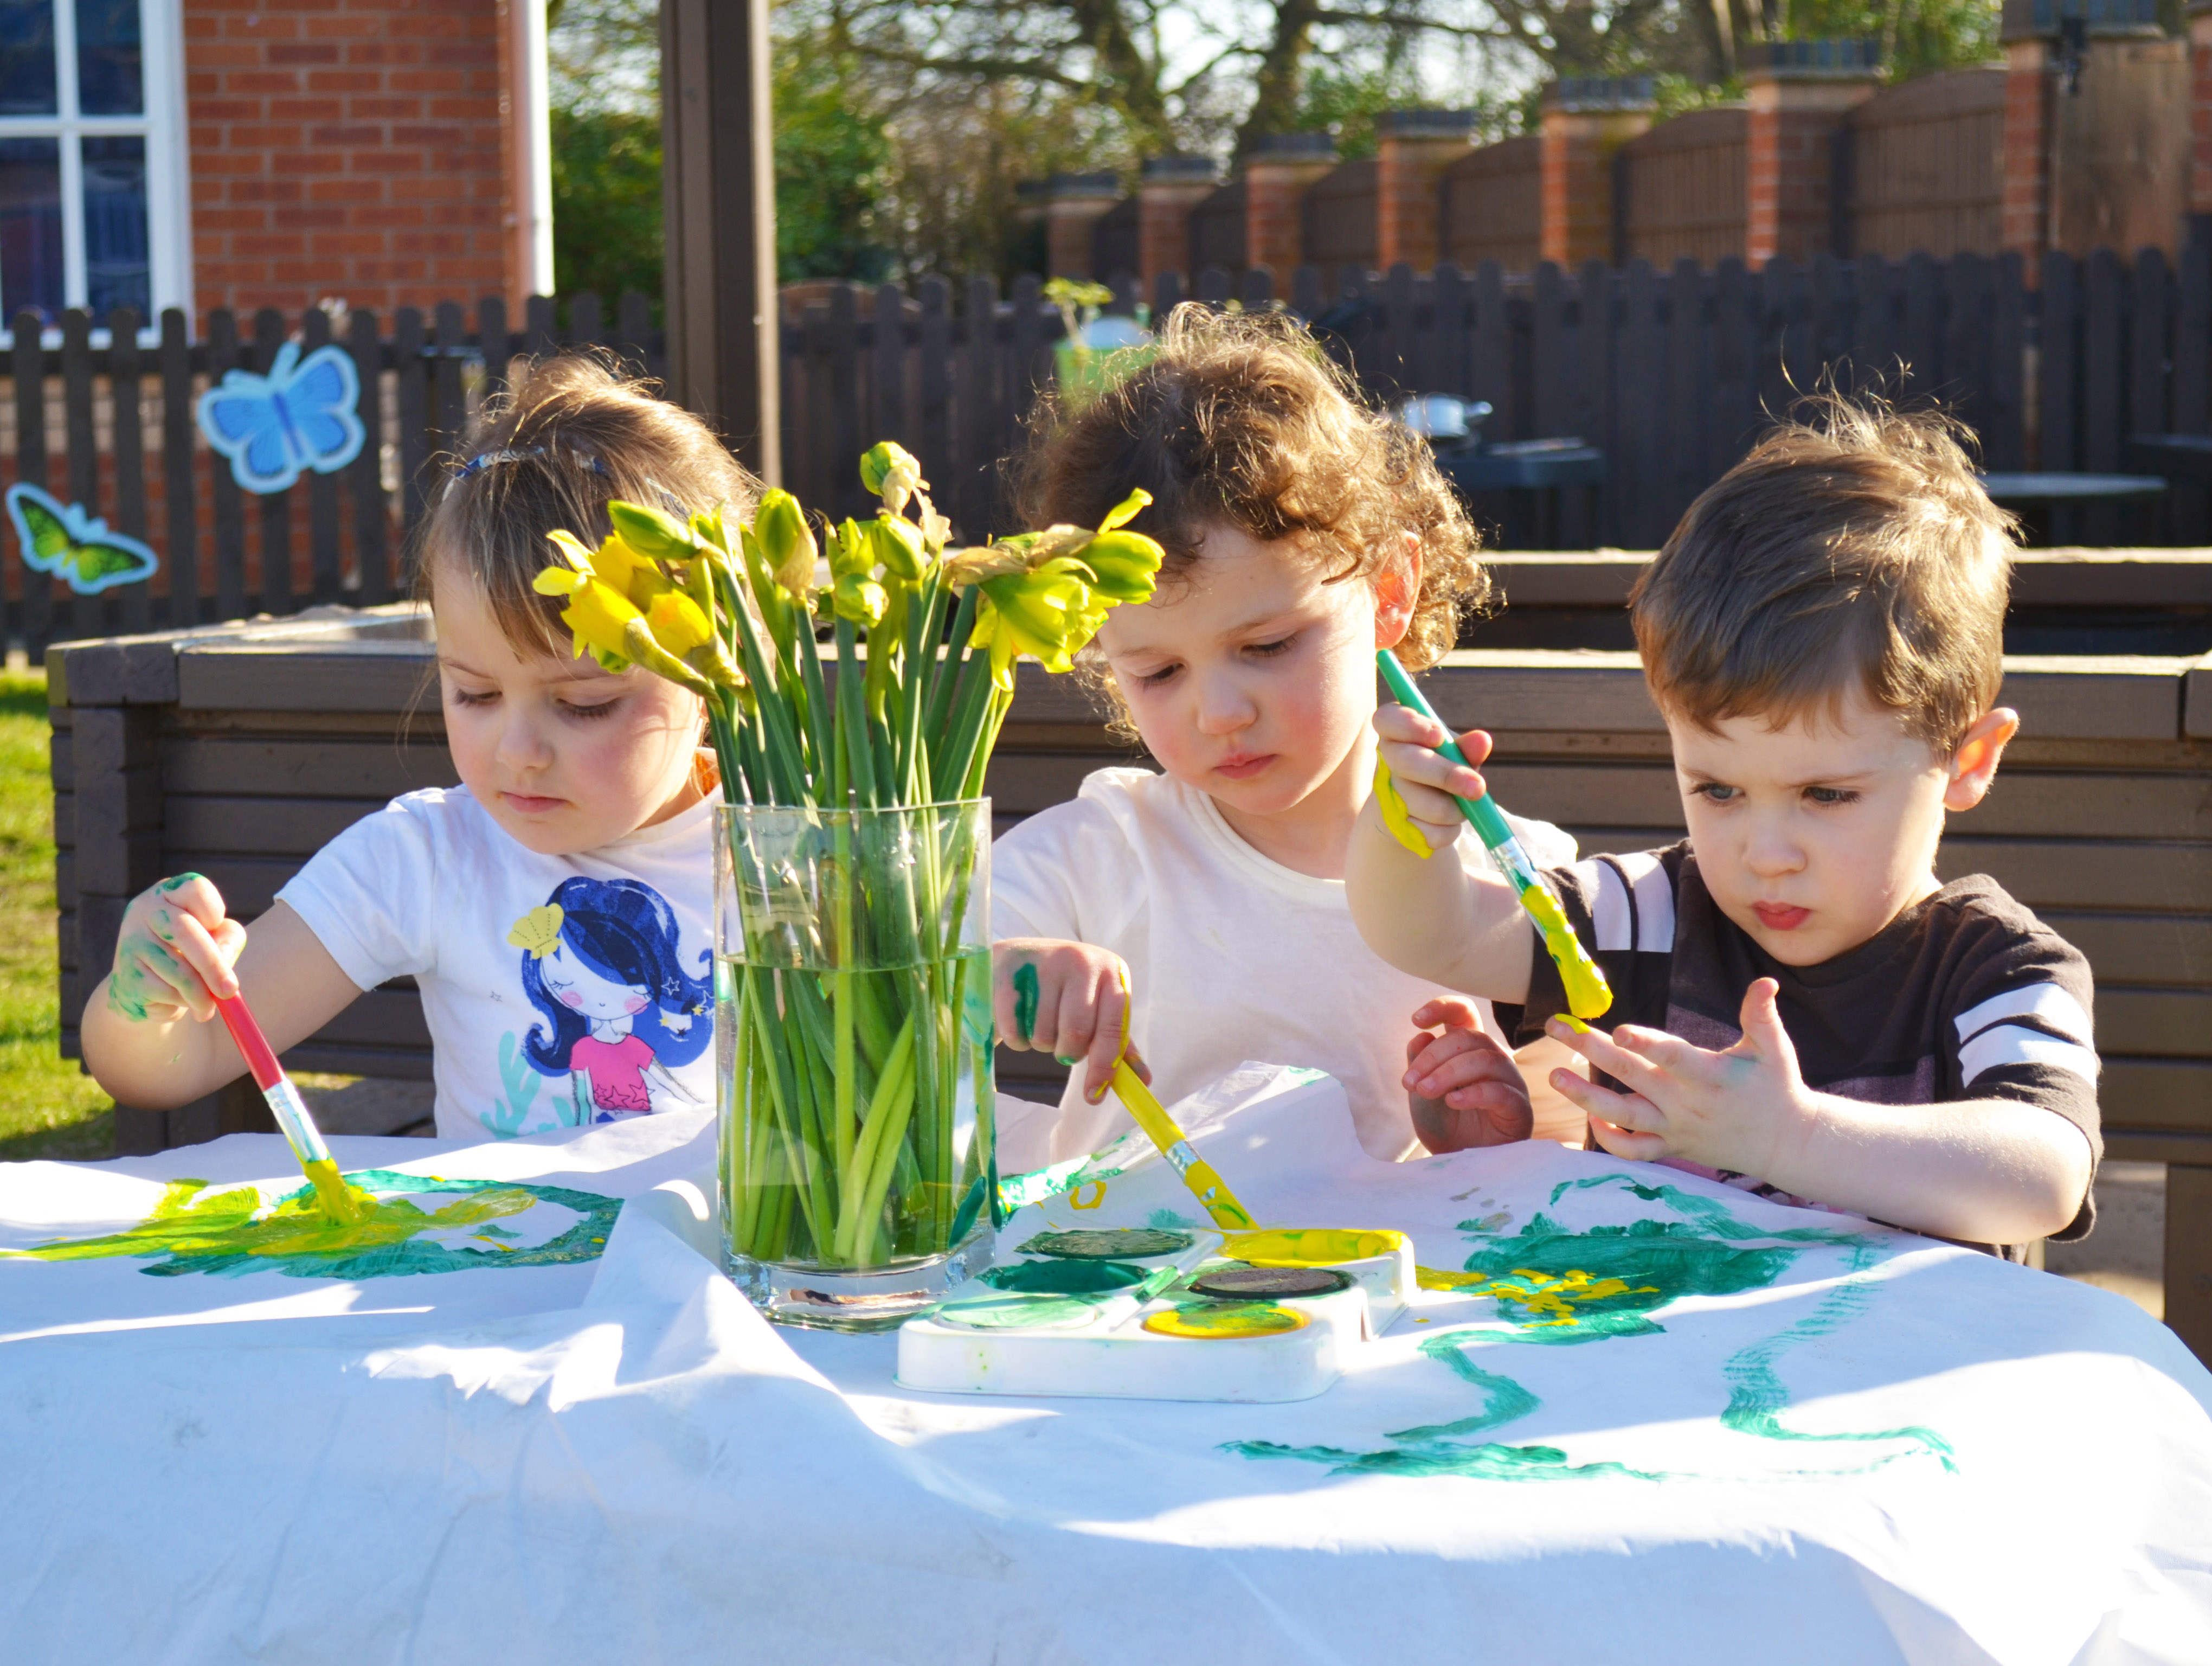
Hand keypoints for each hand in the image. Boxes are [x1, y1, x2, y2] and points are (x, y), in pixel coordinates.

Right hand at [106, 873, 245, 1024]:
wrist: (145, 988)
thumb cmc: (191, 954)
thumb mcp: (217, 939)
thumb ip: (228, 939)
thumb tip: (223, 958)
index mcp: (170, 893)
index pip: (196, 889)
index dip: (213, 911)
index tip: (216, 926)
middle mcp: (145, 910)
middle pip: (185, 931)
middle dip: (213, 965)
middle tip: (230, 990)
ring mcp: (131, 940)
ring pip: (177, 968)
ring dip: (201, 993)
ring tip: (209, 1005)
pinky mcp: (125, 974)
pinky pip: (166, 991)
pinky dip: (184, 1002)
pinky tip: (184, 1003)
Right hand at [992, 938, 1151, 1104]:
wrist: (1019, 956)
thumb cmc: (1067, 989)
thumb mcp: (1097, 1006)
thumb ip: (1118, 1042)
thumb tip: (1144, 1081)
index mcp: (1111, 971)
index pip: (1113, 1029)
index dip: (1104, 1067)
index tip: (1093, 1096)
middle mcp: (1081, 961)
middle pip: (1076, 1033)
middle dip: (1066, 1051)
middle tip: (1061, 1044)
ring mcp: (1045, 963)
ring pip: (1043, 1034)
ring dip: (1040, 1042)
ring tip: (1039, 1022)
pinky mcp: (1011, 971)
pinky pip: (1014, 1029)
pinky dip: (1015, 1038)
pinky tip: (1017, 1020)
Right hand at [1373, 703, 1492, 848]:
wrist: (1416, 812)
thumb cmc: (1437, 770)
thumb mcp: (1453, 755)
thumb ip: (1465, 748)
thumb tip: (1482, 740)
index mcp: (1395, 734)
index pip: (1386, 720)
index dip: (1409, 725)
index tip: (1438, 735)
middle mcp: (1384, 762)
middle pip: (1407, 763)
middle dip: (1446, 775)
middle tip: (1478, 787)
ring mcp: (1385, 797)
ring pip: (1424, 804)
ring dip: (1455, 809)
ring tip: (1464, 806)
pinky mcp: (1394, 829)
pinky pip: (1429, 833)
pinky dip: (1448, 831)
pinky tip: (1447, 824)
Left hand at [1403, 996, 1532, 1151]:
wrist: (1458, 1164)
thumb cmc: (1445, 1124)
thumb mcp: (1422, 1092)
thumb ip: (1420, 1063)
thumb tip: (1422, 1036)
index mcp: (1469, 1049)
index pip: (1464, 1014)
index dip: (1443, 1008)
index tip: (1417, 1020)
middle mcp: (1493, 1059)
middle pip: (1469, 1037)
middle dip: (1433, 1056)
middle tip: (1410, 1081)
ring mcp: (1509, 1082)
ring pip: (1485, 1060)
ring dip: (1449, 1073)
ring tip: (1426, 1091)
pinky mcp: (1518, 1108)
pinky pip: (1500, 1092)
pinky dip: (1473, 1094)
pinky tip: (1452, 1102)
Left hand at [1542, 979, 1814, 1175]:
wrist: (1785, 1143)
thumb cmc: (1777, 1086)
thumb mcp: (1775, 1048)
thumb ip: (1761, 1015)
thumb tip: (1766, 981)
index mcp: (1710, 1075)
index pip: (1672, 1057)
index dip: (1647, 1043)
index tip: (1619, 1030)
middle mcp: (1687, 1103)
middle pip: (1631, 1076)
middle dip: (1590, 1050)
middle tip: (1556, 1027)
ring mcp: (1676, 1128)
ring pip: (1623, 1116)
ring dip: (1585, 1097)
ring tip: (1554, 1076)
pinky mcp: (1672, 1147)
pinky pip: (1635, 1150)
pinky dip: (1610, 1139)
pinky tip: (1590, 1116)